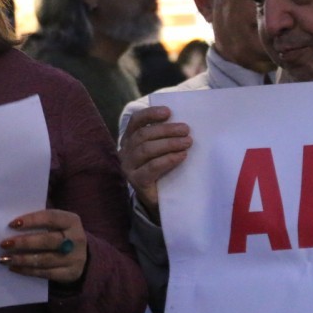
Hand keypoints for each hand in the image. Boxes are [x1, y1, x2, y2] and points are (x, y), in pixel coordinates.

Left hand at [0, 209, 87, 284]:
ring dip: (22, 259)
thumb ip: (39, 221)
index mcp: (71, 221)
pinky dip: (27, 271)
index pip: (50, 218)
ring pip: (45, 260)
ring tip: (4, 259)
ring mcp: (75, 258)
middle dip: (23, 242)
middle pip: (47, 241)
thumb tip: (11, 226)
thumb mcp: (57, 223)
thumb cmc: (59, 233)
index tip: (12, 224)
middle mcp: (76, 239)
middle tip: (4, 244)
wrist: (81, 254)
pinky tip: (14, 268)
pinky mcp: (71, 274)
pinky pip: (46, 273)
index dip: (31, 221)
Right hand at [119, 106, 191, 221]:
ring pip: (146, 149)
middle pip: (143, 135)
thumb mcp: (161, 149)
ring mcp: (128, 167)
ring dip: (169, 143)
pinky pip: (152, 167)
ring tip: (187, 142)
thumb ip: (165, 136)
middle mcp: (125, 151)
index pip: (136, 121)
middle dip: (166, 130)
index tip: (168, 112)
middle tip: (186, 130)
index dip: (150, 114)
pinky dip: (168, 159)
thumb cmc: (163, 169)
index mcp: (129, 139)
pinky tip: (181, 156)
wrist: (159, 200)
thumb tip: (182, 122)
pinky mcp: (136, 181)